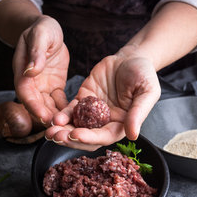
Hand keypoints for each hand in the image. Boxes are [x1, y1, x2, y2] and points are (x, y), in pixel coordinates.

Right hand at [13, 15, 69, 124]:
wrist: (49, 29)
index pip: (25, 93)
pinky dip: (66, 109)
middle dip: (47, 117)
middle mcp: (32, 83)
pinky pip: (60, 101)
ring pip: (48, 106)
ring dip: (57, 117)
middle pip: (37, 104)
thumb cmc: (42, 28)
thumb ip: (36, 52)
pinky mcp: (55, 86)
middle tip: (59, 129)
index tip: (44, 117)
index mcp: (23, 72)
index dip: (33, 106)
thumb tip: (31, 71)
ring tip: (69, 127)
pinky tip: (77, 117)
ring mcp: (43, 86)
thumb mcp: (40, 35)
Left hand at [45, 51, 160, 150]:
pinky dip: (62, 115)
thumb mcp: (147, 91)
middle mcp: (105, 123)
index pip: (104, 137)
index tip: (75, 135)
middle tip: (56, 137)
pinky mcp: (83, 101)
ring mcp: (92, 113)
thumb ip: (139, 112)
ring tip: (50, 133)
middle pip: (86, 137)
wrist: (131, 57)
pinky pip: (71, 111)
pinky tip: (54, 118)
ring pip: (75, 127)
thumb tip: (133, 135)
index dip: (89, 138)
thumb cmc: (143, 74)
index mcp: (121, 125)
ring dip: (62, 131)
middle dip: (70, 139)